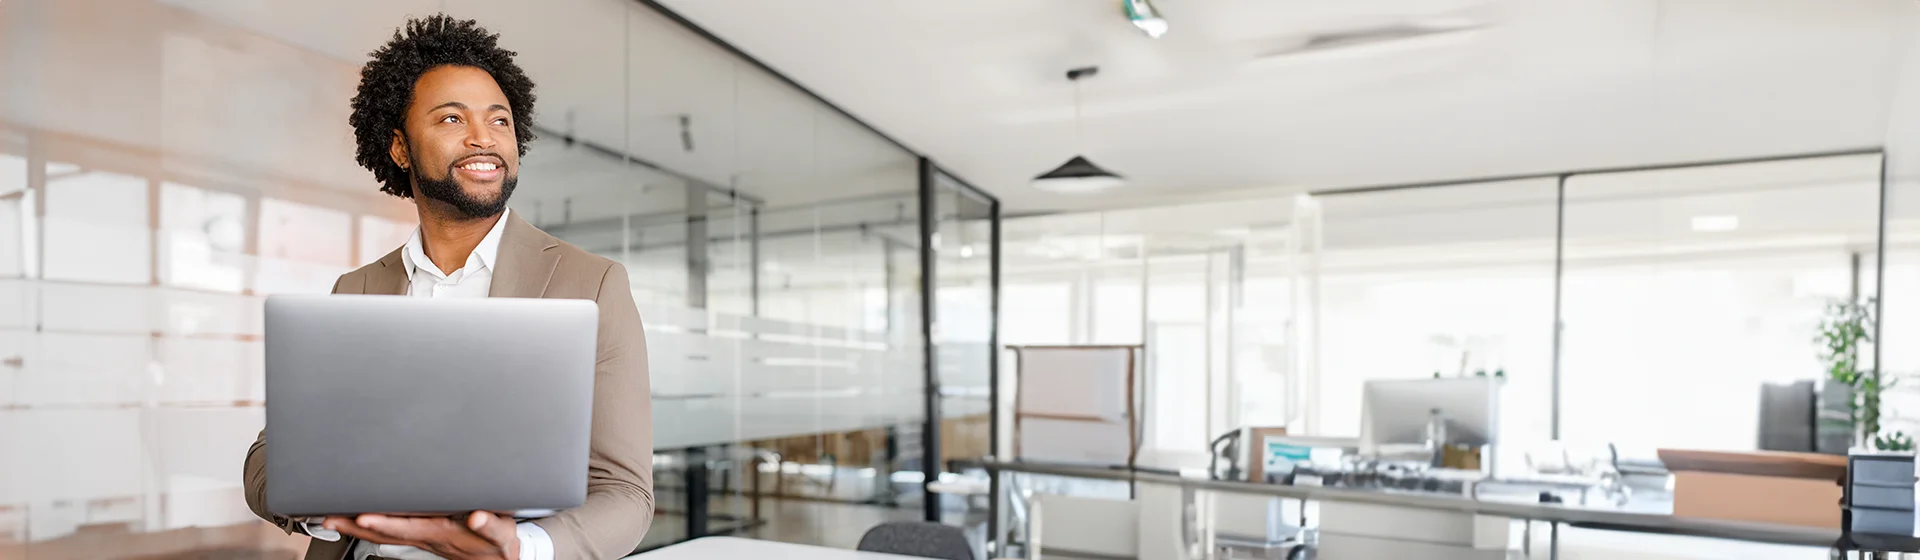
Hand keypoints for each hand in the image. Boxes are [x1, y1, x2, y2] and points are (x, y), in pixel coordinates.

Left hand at [323, 511, 518, 559]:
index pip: (407, 527)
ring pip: (383, 534)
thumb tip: (476, 518)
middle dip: (356, 525)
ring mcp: (421, 538)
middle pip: (385, 533)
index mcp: (443, 533)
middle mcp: (427, 537)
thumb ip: (489, 524)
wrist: (497, 558)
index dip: (384, 523)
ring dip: (356, 527)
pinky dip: (370, 526)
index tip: (363, 515)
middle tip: (331, 518)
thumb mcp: (501, 533)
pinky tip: (357, 521)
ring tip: (333, 518)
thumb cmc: (497, 543)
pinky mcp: (422, 535)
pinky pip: (391, 531)